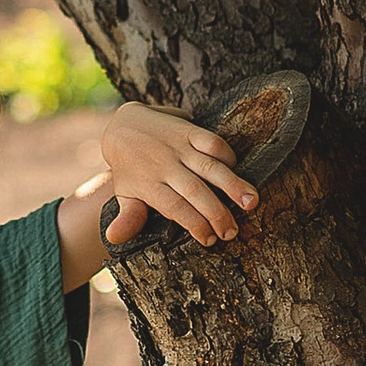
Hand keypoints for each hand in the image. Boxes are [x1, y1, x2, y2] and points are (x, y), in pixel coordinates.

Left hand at [97, 101, 262, 248]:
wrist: (124, 124)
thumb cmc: (130, 168)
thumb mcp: (124, 194)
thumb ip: (128, 217)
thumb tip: (113, 239)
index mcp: (149, 184)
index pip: (175, 207)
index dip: (194, 224)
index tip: (210, 240)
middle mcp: (165, 165)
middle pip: (195, 191)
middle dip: (216, 213)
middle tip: (233, 232)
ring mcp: (178, 147)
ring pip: (209, 167)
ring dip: (232, 185)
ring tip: (251, 202)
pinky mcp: (188, 131)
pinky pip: (212, 141)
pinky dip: (227, 155)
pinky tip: (239, 171)